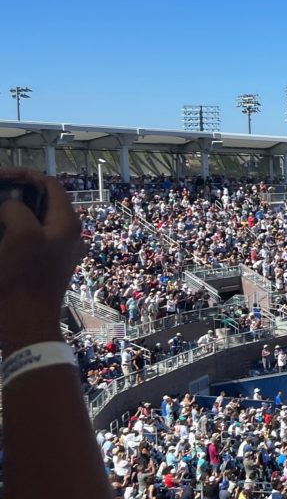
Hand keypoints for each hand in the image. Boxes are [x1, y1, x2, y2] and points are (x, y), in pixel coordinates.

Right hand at [0, 170, 83, 351]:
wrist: (24, 323)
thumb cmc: (24, 277)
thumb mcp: (21, 233)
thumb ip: (17, 209)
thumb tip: (10, 205)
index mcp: (68, 224)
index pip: (50, 185)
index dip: (24, 175)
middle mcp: (67, 235)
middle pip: (41, 202)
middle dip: (16, 194)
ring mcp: (57, 251)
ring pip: (32, 221)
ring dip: (12, 213)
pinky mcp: (43, 265)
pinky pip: (28, 239)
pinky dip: (12, 231)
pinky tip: (0, 232)